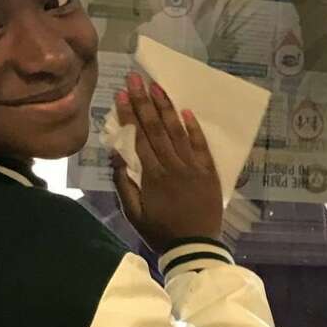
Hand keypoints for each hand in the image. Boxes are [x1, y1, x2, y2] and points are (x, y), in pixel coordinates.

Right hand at [112, 71, 222, 254]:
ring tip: (157, 87)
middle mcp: (173, 166)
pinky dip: (195, 129)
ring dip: (167, 108)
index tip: (121, 94)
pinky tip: (187, 112)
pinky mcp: (209, 173)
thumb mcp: (134, 214)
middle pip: (156, 128)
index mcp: (152, 176)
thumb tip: (117, 157)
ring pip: (178, 132)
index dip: (130, 115)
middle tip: (136, 78)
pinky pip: (202, 147)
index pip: (139, 138)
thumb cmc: (161, 232)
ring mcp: (193, 168)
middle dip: (144, 101)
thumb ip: (124, 185)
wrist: (196, 248)